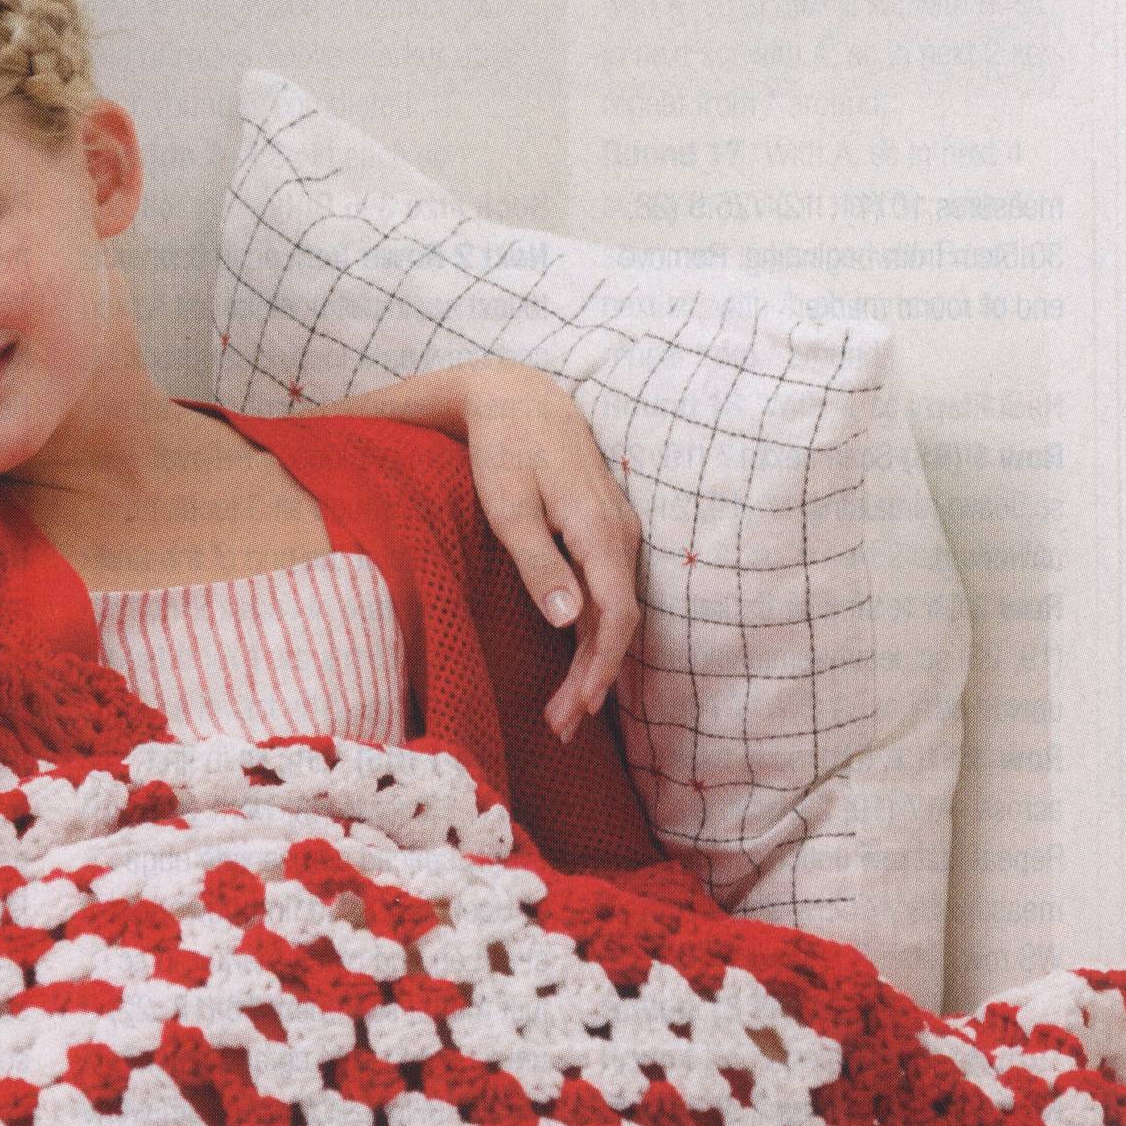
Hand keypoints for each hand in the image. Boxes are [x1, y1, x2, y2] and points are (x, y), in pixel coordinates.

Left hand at [452, 360, 642, 742]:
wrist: (517, 396)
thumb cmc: (505, 450)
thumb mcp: (510, 508)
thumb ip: (540, 564)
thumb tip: (570, 622)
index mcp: (601, 532)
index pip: (616, 616)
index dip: (601, 668)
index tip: (579, 709)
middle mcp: (620, 535)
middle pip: (619, 623)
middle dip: (594, 680)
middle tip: (562, 729)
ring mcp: (616, 533)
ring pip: (613, 611)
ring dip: (593, 662)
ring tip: (564, 713)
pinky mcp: (602, 533)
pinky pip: (607, 593)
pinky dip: (592, 633)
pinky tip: (574, 662)